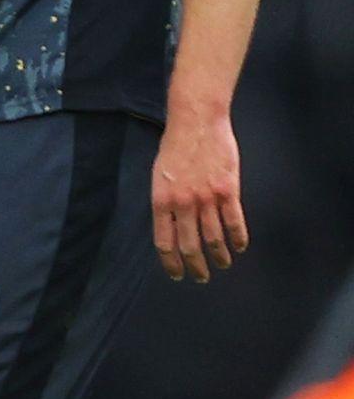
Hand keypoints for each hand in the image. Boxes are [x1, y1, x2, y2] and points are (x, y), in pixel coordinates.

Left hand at [151, 108, 248, 281]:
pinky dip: (238, 239)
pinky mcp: (228, 191)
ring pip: (214, 239)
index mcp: (161, 199)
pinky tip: (239, 247)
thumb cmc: (175, 146)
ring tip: (222, 264)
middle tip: (201, 277)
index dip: (171, 262)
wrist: (196, 121)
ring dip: (219, 256)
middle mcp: (183, 203)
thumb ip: (166, 201)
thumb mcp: (159, 175)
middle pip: (190, 246)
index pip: (165, 241)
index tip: (177, 274)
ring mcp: (207, 198)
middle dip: (196, 266)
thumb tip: (171, 226)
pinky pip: (235, 223)